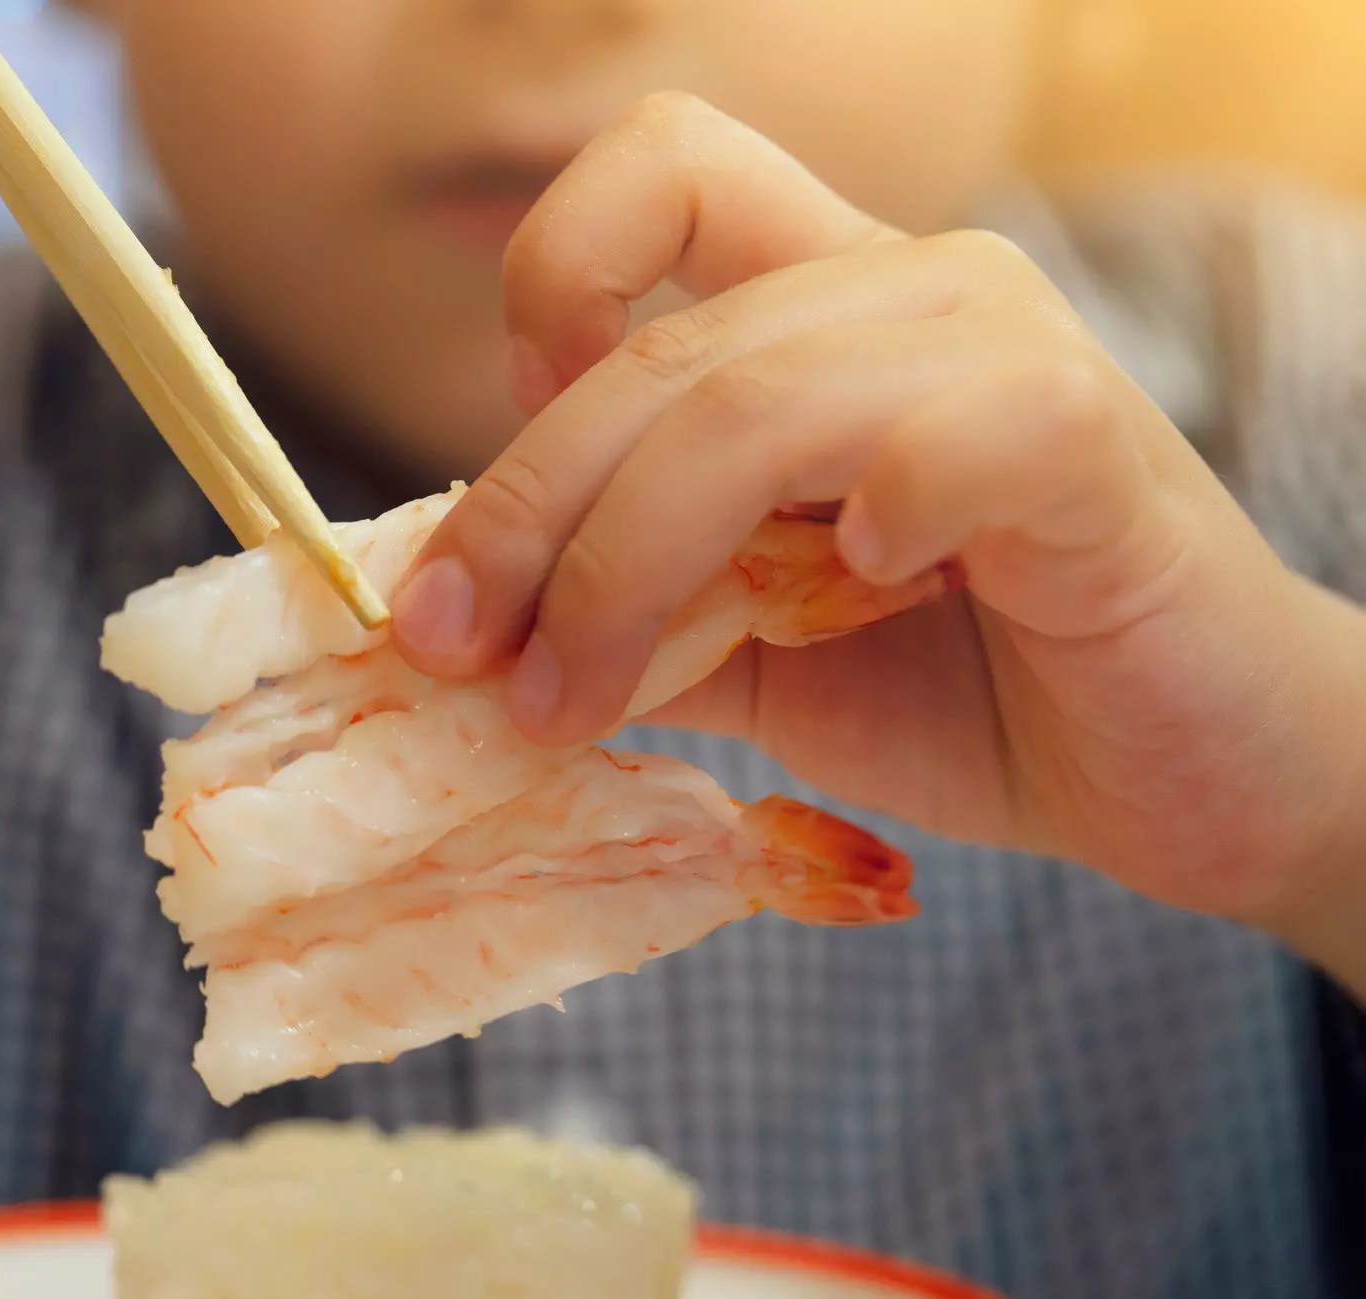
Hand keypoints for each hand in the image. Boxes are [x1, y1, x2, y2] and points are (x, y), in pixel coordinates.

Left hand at [391, 95, 1365, 951]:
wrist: (1189, 780)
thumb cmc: (971, 696)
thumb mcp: (749, 660)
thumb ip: (627, 614)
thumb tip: (455, 625)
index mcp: (820, 312)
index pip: (663, 172)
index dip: (551, 286)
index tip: (512, 474)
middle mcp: (907, 293)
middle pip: (657, 345)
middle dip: (521, 515)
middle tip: (456, 656)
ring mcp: (1006, 351)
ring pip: (754, 397)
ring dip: (630, 564)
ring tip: (582, 698)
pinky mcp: (1095, 443)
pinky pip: (959, 432)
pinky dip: (879, 514)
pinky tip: (860, 595)